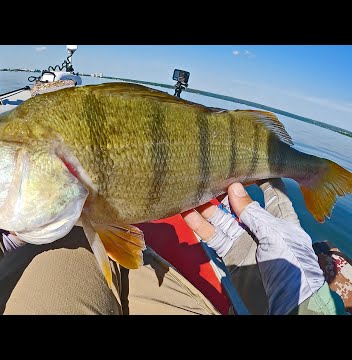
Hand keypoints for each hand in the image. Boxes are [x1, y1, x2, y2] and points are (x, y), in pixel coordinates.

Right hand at [182, 180, 325, 314]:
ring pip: (221, 217)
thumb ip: (253, 212)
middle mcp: (260, 224)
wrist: (286, 302)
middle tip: (209, 172)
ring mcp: (243, 238)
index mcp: (281, 217)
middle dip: (226, 188)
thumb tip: (233, 187)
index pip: (271, 191)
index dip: (259, 176)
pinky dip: (200, 226)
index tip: (243, 160)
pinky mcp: (229, 252)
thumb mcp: (276, 234)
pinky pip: (213, 236)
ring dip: (206, 206)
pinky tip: (187, 213)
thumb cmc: (289, 264)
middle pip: (240, 202)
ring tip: (191, 189)